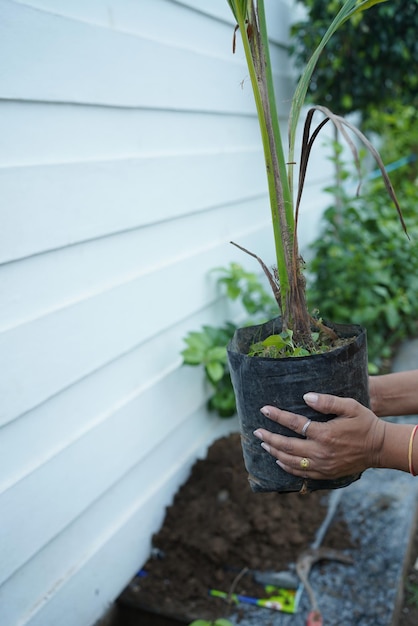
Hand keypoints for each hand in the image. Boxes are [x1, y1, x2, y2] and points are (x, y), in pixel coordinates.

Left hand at [253, 392, 385, 479]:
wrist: (380, 448)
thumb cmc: (365, 423)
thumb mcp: (349, 406)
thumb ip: (327, 402)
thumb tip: (306, 397)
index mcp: (324, 434)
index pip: (294, 424)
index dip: (277, 416)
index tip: (264, 409)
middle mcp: (320, 452)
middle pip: (287, 446)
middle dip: (269, 438)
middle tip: (256, 432)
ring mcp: (322, 465)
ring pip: (291, 461)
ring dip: (275, 452)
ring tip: (264, 444)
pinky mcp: (326, 474)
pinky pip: (301, 473)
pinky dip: (287, 467)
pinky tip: (279, 461)